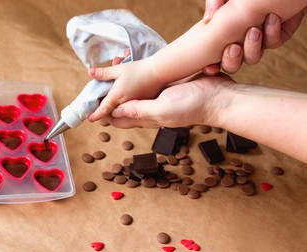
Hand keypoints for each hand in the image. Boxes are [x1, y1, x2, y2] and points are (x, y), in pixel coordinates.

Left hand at [87, 55, 162, 121]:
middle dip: (105, 109)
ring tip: (113, 99)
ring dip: (115, 106)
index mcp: (118, 96)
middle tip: (100, 106)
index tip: (90, 119)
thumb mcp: (119, 69)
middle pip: (112, 113)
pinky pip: (131, 110)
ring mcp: (135, 106)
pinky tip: (125, 97)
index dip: (96, 115)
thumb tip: (91, 73)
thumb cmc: (140, 70)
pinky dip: (126, 105)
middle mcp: (126, 104)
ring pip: (121, 111)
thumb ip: (104, 73)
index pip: (103, 109)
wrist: (160, 72)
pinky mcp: (142, 106)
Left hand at [101, 73, 234, 128]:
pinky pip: (145, 87)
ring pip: (133, 96)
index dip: (104, 115)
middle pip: (124, 108)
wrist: (217, 97)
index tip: (89, 109)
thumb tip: (115, 111)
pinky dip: (134, 83)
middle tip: (95, 91)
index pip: (120, 119)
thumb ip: (139, 110)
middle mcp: (150, 110)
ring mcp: (158, 99)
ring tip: (107, 81)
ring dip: (120, 91)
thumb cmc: (191, 106)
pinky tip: (130, 76)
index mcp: (147, 118)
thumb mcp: (161, 109)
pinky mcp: (166, 89)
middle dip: (109, 102)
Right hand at [202, 0, 305, 74]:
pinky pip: (274, 42)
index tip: (210, 67)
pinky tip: (271, 18)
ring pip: (252, 58)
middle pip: (232, 65)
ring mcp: (257, 41)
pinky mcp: (277, 34)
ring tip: (254, 30)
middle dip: (231, 61)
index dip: (211, 68)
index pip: (213, 61)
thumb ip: (214, 3)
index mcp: (222, 37)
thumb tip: (208, 20)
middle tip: (234, 47)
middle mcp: (238, 42)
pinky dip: (272, 33)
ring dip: (252, 48)